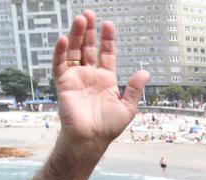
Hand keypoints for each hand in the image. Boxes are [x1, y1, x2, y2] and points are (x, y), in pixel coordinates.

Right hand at [53, 12, 147, 148]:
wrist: (91, 139)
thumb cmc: (109, 127)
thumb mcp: (127, 107)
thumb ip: (134, 88)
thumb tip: (145, 72)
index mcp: (106, 79)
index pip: (107, 54)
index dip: (107, 39)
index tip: (108, 24)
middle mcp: (90, 75)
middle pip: (89, 47)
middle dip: (90, 31)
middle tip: (89, 14)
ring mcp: (76, 77)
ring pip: (75, 51)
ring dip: (76, 35)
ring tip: (80, 19)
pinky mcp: (64, 83)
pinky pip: (60, 64)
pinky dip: (61, 51)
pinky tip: (64, 39)